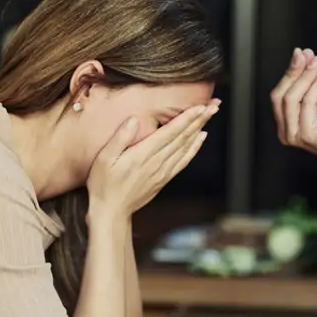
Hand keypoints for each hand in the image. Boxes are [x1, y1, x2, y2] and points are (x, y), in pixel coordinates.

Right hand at [87, 101, 217, 214]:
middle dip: (199, 119)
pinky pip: (184, 161)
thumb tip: (133, 120)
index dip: (186, 118)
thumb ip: (120, 138)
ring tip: (210, 115)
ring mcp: (163, 171)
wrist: (112, 211)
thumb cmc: (103, 183)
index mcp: (143, 154)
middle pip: (183, 137)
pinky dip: (194, 148)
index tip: (200, 106)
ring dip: (199, 129)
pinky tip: (201, 138)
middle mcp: (157, 162)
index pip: (170, 132)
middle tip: (214, 105)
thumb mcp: (104, 159)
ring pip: (186, 147)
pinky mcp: (164, 178)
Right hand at [271, 47, 316, 168]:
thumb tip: (304, 55)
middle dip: (293, 72)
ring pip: (290, 98)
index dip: (289, 72)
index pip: (279, 94)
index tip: (301, 52)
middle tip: (307, 55)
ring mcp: (295, 135)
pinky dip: (315, 84)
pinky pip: (307, 103)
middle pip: (279, 95)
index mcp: (287, 123)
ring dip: (305, 76)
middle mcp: (286, 131)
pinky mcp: (307, 135)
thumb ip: (312, 78)